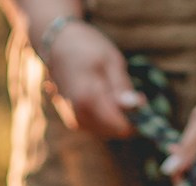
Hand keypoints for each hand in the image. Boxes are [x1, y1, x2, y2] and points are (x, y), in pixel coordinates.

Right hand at [41, 22, 140, 138]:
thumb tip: (138, 107)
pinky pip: (96, 126)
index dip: (135, 117)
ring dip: (114, 115)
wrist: (56, 44)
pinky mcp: (72, 121)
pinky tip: (100, 94)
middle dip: (124, 116)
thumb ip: (122, 87)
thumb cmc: (86, 47)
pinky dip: (104, 115)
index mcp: (88, 101)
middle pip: (114, 132)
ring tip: (109, 88)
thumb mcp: (111, 61)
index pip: (121, 127)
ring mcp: (74, 121)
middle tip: (124, 90)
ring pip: (105, 131)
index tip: (140, 99)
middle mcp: (79, 116)